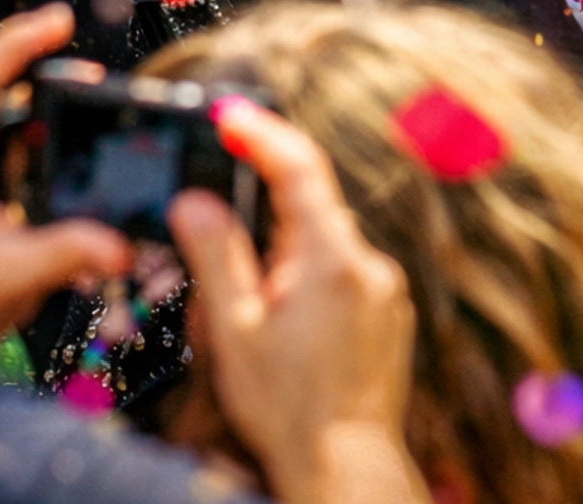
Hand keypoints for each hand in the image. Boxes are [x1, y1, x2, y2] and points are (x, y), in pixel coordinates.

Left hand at [0, 3, 129, 352]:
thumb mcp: (16, 277)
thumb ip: (68, 254)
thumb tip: (119, 244)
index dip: (16, 43)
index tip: (58, 22)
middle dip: (26, 43)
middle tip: (67, 24)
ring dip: (28, 68)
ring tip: (71, 58)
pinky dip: (29, 100)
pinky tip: (60, 98)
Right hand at [169, 99, 425, 503]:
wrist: (347, 470)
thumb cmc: (289, 410)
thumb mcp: (236, 331)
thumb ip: (216, 255)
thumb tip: (194, 200)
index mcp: (330, 257)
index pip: (297, 166)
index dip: (260, 132)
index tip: (228, 114)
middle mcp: (367, 263)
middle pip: (309, 205)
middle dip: (260, 212)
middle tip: (217, 235)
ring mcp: (384, 289)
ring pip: (323, 242)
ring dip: (283, 254)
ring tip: (250, 309)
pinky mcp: (389, 314)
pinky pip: (343, 273)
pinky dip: (310, 280)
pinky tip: (286, 327)